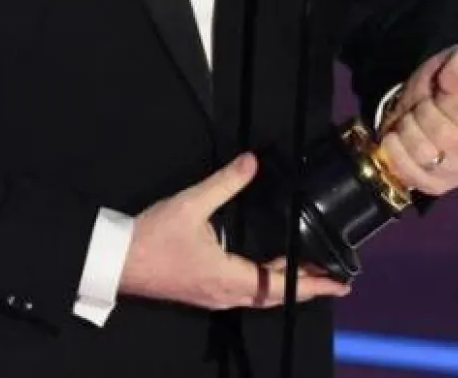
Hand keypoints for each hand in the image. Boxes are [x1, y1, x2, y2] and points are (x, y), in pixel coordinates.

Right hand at [119, 153, 350, 309]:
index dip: (314, 284)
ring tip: (306, 270)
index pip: (282, 285)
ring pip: (259, 295)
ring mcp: (213, 295)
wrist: (116, 260)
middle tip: (332, 276)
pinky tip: (264, 269)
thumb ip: (225, 183)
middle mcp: (226, 293)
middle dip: (306, 285)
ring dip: (285, 284)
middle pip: (275, 295)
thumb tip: (252, 162)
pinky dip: (264, 283)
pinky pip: (244, 292)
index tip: (341, 282)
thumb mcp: (191, 204)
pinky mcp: (202, 291)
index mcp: (229, 277)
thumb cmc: (152, 238)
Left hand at [378, 45, 457, 195]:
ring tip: (410, 121)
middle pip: (441, 134)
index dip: (444, 97)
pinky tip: (397, 138)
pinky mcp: (437, 187)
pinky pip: (409, 172)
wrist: (425, 110)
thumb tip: (452, 82)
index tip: (441, 91)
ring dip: (407, 129)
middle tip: (421, 106)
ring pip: (423, 153)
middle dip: (421, 112)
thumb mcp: (455, 62)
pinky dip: (396, 151)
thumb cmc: (445, 88)